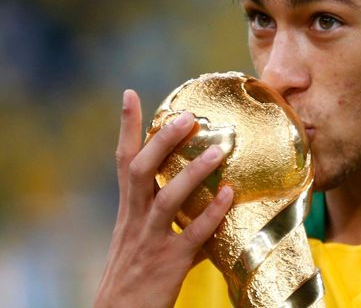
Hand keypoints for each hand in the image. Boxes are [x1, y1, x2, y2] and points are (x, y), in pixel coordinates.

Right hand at [95, 90, 233, 307]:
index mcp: (129, 210)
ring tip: (218, 151)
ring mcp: (151, 241)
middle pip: (141, 171)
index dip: (126, 128)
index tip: (130, 95)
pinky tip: (229, 195)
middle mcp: (136, 220)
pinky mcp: (169, 263)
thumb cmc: (136, 273)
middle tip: (187, 117)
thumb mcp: (141, 236)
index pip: (124, 161)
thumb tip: (204, 193)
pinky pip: (193, 235)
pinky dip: (212, 214)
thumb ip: (167, 212)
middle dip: (161, 141)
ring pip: (167, 200)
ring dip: (192, 173)